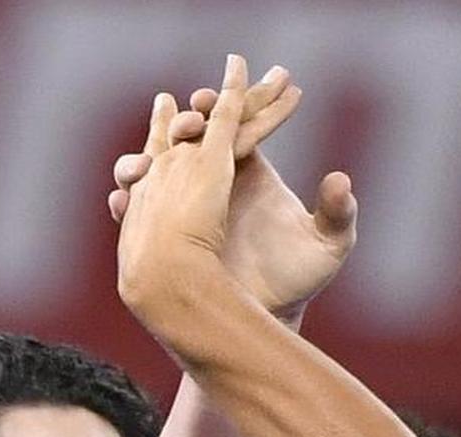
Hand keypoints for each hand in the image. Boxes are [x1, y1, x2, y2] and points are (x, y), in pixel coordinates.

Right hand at [109, 73, 356, 323]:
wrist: (270, 313)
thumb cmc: (301, 278)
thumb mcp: (328, 245)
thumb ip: (338, 213)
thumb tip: (340, 180)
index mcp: (250, 172)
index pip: (231, 126)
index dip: (218, 109)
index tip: (207, 99)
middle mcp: (216, 183)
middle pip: (189, 140)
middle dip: (178, 126)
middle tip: (180, 125)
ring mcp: (189, 208)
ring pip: (155, 171)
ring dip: (140, 161)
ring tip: (137, 168)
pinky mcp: (169, 235)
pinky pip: (140, 213)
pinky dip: (127, 205)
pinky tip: (120, 202)